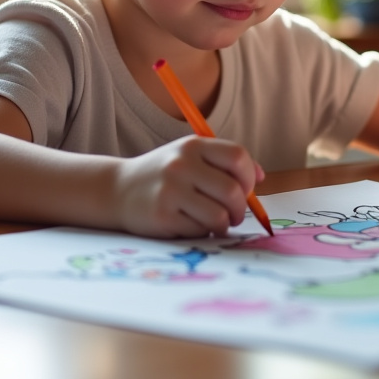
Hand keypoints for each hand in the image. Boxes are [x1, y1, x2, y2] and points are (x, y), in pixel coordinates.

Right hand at [113, 135, 264, 237]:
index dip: (249, 177)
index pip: (238, 157)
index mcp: (193, 146)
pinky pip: (200, 230)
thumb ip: (224, 164)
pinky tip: (192, 224)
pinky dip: (203, 232)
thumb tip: (261, 176)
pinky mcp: (162, 216)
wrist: (117, 190)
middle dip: (240, 209)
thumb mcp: (191, 158)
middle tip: (235, 215)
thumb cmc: (164, 175)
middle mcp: (181, 165)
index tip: (245, 189)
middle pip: (232, 191)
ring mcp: (170, 191)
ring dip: (224, 224)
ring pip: (219, 215)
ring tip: (215, 222)